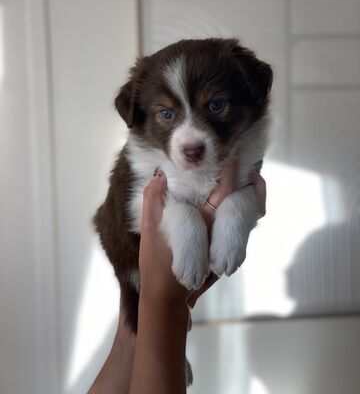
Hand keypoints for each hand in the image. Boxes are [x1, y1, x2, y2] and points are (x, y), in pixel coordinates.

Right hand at [139, 163, 266, 304]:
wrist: (168, 298)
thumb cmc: (156, 265)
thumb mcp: (149, 232)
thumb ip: (153, 202)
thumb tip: (159, 176)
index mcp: (204, 223)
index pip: (224, 192)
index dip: (229, 172)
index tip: (231, 154)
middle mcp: (221, 231)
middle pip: (242, 200)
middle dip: (246, 179)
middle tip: (244, 158)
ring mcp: (225, 242)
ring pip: (246, 213)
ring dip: (248, 193)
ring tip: (248, 173)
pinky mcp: (224, 248)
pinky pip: (240, 224)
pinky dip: (243, 207)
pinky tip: (235, 196)